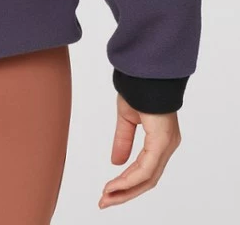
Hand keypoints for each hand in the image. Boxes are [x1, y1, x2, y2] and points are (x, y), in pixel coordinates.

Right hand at [99, 93, 181, 208]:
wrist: (144, 71)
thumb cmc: (139, 88)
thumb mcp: (126, 118)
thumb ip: (123, 140)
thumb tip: (116, 163)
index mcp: (160, 140)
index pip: (145, 170)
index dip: (126, 183)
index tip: (107, 191)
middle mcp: (167, 146)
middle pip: (147, 180)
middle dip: (124, 193)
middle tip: (104, 201)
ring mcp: (166, 145)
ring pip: (147, 178)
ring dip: (125, 190)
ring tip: (106, 197)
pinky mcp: (162, 142)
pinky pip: (146, 169)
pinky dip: (129, 179)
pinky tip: (115, 185)